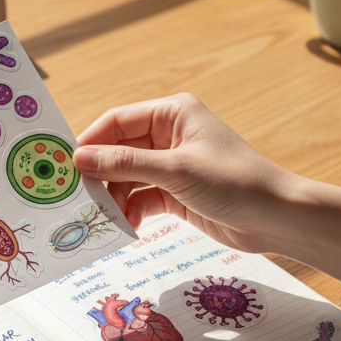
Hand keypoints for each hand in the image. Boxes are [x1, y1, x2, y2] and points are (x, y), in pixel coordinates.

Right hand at [74, 94, 340, 286]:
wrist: (277, 218)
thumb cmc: (235, 182)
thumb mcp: (176, 170)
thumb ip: (126, 164)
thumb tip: (80, 158)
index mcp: (172, 114)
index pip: (118, 121)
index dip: (89, 140)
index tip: (63, 164)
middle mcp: (170, 135)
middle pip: (119, 150)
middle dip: (98, 173)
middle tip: (74, 196)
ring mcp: (172, 165)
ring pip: (127, 177)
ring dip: (113, 196)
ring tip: (98, 216)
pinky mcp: (177, 193)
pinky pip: (141, 198)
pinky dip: (130, 211)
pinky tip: (123, 226)